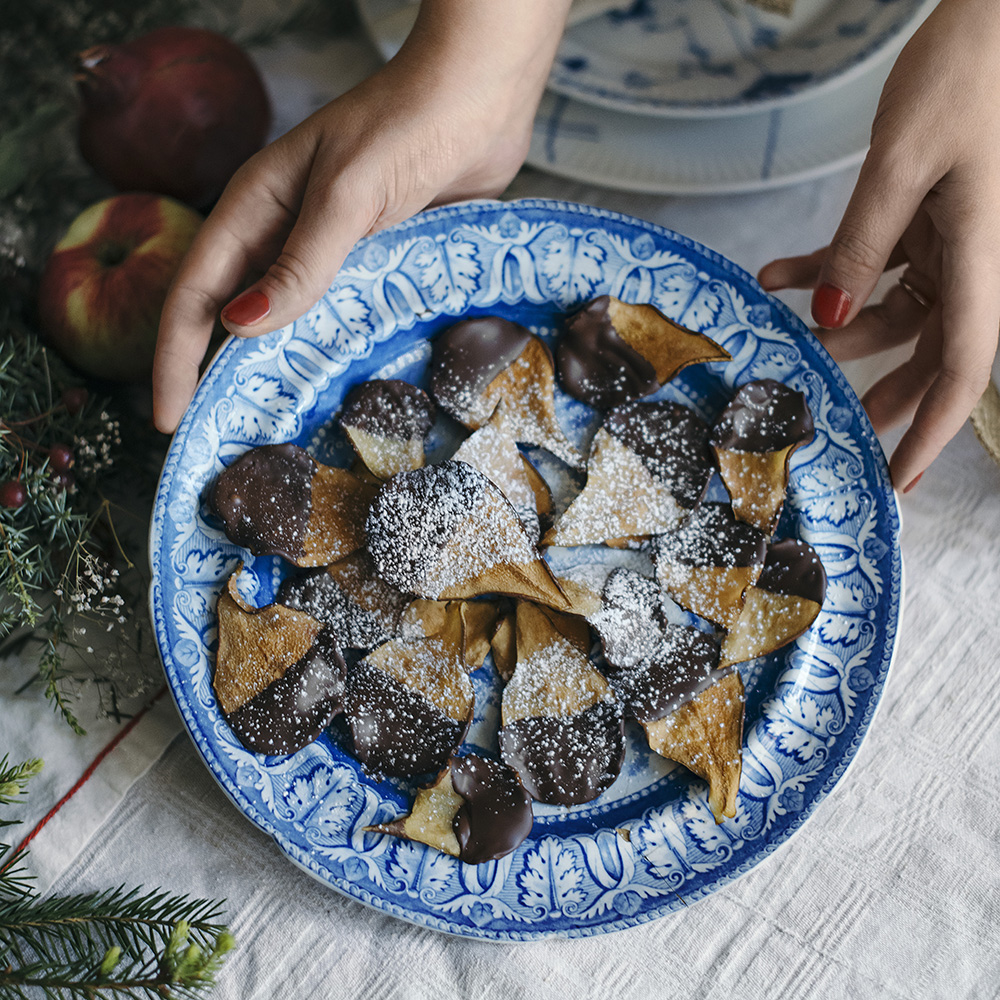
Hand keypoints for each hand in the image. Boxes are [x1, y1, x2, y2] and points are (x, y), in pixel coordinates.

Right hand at [152, 0, 571, 432]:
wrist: (481, 94)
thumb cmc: (408, 123)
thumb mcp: (348, 191)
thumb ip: (302, 259)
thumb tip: (241, 326)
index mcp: (256, 206)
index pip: (196, 292)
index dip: (175, 358)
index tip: (169, 418)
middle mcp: (285, 231)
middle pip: (234, 313)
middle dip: (219, 375)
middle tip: (217, 440)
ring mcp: (332, 249)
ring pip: (289, 322)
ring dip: (276, 371)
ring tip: (268, 430)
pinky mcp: (376, 262)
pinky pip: (343, 318)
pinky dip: (331, 354)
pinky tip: (333, 390)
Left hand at [758, 0, 999, 492]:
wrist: (991, 14)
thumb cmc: (969, 72)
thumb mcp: (901, 164)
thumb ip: (861, 245)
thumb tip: (827, 318)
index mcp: (983, 260)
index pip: (962, 369)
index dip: (932, 433)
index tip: (897, 479)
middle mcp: (973, 261)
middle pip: (926, 352)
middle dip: (875, 392)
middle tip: (825, 425)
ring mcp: (950, 240)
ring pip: (892, 311)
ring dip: (835, 327)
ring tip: (781, 341)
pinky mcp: (924, 215)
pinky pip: (873, 262)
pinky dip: (826, 270)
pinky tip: (776, 274)